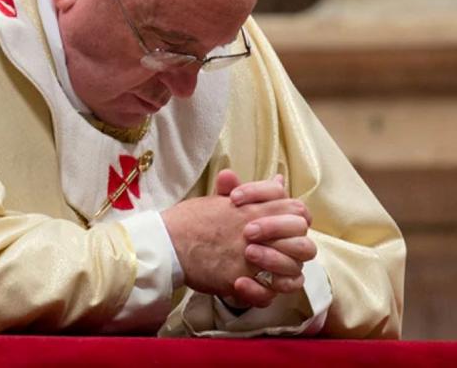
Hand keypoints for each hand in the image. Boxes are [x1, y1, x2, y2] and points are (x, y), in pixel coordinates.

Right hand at [160, 171, 309, 300]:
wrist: (167, 242)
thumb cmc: (191, 219)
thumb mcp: (222, 200)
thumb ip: (254, 192)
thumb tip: (279, 178)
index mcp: (256, 209)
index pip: (299, 210)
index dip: (295, 219)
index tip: (278, 225)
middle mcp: (259, 233)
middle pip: (303, 242)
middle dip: (295, 246)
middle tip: (276, 249)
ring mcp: (251, 259)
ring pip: (293, 269)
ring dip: (284, 270)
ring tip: (265, 269)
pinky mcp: (239, 280)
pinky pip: (270, 293)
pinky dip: (266, 292)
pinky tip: (254, 285)